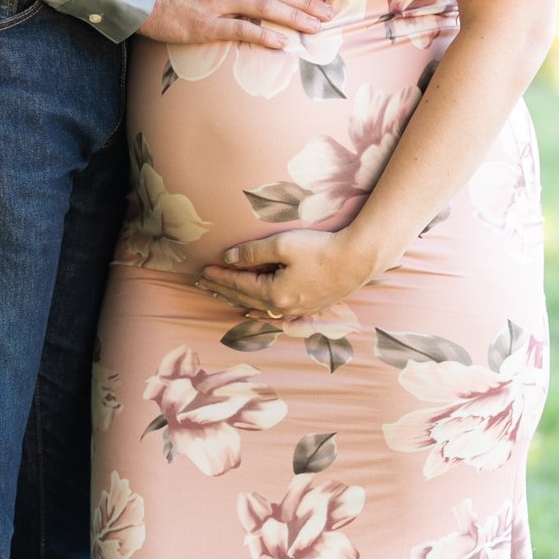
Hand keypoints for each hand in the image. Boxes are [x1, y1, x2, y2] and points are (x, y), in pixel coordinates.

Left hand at [194, 229, 385, 322]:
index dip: (219, 276)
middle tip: (201, 284)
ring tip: (218, 295)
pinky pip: (273, 313)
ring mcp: (296, 310)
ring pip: (257, 307)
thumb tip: (228, 259)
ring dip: (236, 299)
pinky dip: (257, 311)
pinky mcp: (307, 307)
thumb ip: (252, 253)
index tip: (203, 270)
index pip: (239, 284)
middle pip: (244, 298)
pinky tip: (251, 312)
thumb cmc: (321, 249)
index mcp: (274, 294)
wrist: (358, 259)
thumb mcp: (282, 245)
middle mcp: (283, 308)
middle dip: (221, 289)